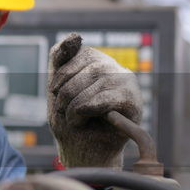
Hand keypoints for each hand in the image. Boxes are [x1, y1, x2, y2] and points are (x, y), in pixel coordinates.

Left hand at [47, 33, 142, 168]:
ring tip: (73, 119)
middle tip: (62, 111)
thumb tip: (75, 36)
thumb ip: (60, 60)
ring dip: (77, 103)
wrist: (82, 153)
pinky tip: (83, 119)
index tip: (54, 92)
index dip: (64, 73)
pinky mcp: (134, 103)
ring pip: (101, 81)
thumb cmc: (70, 122)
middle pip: (92, 67)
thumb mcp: (57, 88)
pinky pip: (110, 97)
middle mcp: (117, 70)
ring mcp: (128, 86)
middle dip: (69, 91)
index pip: (83, 53)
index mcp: (99, 63)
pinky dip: (90, 108)